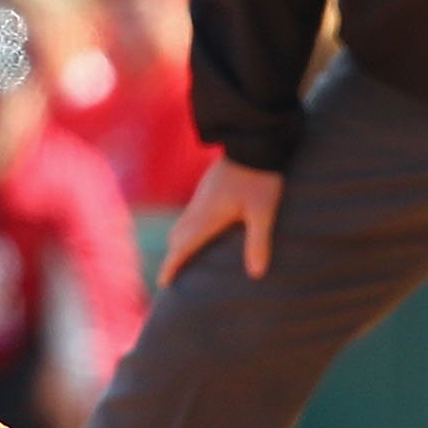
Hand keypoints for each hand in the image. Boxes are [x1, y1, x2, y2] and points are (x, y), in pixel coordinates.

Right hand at [158, 157, 285, 286]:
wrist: (252, 143)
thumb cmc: (259, 179)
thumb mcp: (263, 212)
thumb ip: (258, 243)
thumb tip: (256, 274)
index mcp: (207, 217)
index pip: (183, 246)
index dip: (172, 266)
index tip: (164, 284)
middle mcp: (198, 208)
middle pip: (177, 237)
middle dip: (175, 256)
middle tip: (175, 274)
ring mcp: (200, 197)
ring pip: (182, 224)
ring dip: (181, 242)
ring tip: (188, 255)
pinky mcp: (206, 189)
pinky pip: (189, 214)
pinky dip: (189, 229)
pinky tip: (203, 230)